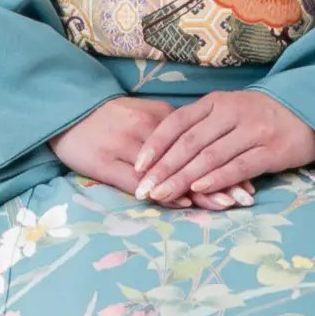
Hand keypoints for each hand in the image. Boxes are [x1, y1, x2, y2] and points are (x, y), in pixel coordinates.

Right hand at [51, 98, 252, 209]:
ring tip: (225, 205)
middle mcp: (147, 130)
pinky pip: (139, 181)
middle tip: (246, 198)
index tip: (248, 180)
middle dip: (221, 178)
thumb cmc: (107, 118)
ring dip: (199, 189)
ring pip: (170, 171)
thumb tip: (201, 150)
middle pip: (191, 157)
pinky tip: (182, 203)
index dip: (224, 163)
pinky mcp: (105, 162)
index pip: (200, 144)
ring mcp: (126, 146)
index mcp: (160, 118)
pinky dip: (162, 192)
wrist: (65, 110)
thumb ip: (170, 133)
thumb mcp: (143, 118)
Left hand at [131, 90, 314, 203]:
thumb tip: (165, 154)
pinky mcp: (272, 150)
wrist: (311, 109)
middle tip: (142, 190)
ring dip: (182, 178)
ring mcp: (252, 131)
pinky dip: (217, 178)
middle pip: (188, 143)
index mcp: (216, 102)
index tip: (137, 167)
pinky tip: (199, 190)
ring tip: (162, 195)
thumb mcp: (230, 111)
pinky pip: (239, 166)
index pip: (177, 122)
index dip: (155, 145)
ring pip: (209, 157)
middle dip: (162, 169)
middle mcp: (231, 113)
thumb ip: (202, 127)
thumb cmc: (262, 115)